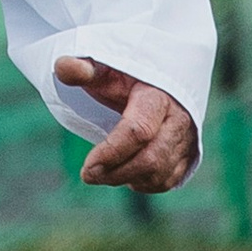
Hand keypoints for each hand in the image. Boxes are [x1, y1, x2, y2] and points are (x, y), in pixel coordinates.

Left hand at [54, 60, 199, 193]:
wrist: (158, 82)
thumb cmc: (126, 78)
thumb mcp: (105, 70)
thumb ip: (83, 68)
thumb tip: (62, 66)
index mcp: (158, 96)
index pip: (138, 131)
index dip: (111, 152)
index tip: (86, 166)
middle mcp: (179, 119)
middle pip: (151, 159)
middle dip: (115, 172)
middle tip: (88, 175)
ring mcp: (187, 139)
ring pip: (159, 174)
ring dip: (126, 179)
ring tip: (104, 171)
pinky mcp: (188, 155)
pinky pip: (167, 181)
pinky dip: (143, 184)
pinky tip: (124, 174)